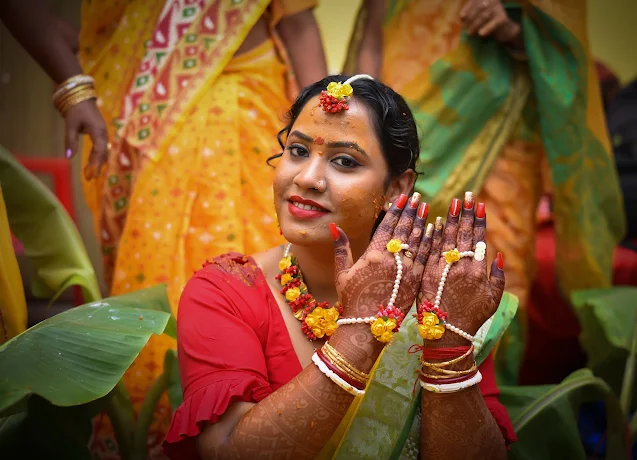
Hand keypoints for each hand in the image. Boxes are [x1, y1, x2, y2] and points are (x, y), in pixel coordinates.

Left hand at [64, 98, 108, 179]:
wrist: (81, 96)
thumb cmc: (76, 109)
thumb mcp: (71, 125)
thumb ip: (70, 141)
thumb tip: (68, 157)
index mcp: (98, 131)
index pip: (99, 151)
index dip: (96, 164)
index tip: (92, 175)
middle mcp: (103, 134)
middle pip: (103, 153)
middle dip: (97, 165)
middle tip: (90, 177)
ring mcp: (103, 133)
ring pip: (103, 151)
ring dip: (98, 161)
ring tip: (91, 172)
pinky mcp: (100, 132)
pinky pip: (101, 147)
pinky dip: (98, 156)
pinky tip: (93, 162)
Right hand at [331, 192, 429, 317]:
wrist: (367, 328)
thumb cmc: (352, 301)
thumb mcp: (342, 274)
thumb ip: (341, 248)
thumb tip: (335, 227)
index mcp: (372, 256)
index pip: (386, 226)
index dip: (395, 210)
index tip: (402, 197)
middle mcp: (390, 261)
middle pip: (404, 230)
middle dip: (411, 211)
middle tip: (417, 197)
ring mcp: (405, 271)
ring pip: (417, 241)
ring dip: (422, 223)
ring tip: (426, 208)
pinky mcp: (416, 282)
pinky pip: (425, 257)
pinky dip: (430, 242)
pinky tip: (434, 231)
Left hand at [418, 194, 504, 346]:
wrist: (448, 334)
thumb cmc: (473, 317)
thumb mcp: (493, 299)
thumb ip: (498, 276)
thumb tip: (498, 254)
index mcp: (479, 272)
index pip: (479, 239)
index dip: (479, 221)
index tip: (479, 205)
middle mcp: (462, 268)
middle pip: (464, 235)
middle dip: (465, 213)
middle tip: (466, 195)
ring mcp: (444, 270)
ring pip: (448, 239)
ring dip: (451, 219)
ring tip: (454, 202)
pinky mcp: (427, 275)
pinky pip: (431, 251)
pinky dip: (434, 235)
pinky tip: (436, 221)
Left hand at [460, 0, 519, 41]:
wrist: (504, 30)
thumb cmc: (487, 22)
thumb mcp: (477, 15)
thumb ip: (469, 13)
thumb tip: (462, 17)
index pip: (475, 1)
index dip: (467, 8)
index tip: (461, 17)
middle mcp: (493, 0)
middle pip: (479, 7)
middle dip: (470, 18)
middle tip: (465, 28)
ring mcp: (499, 8)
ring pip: (484, 16)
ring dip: (474, 25)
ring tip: (469, 33)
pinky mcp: (503, 18)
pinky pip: (492, 23)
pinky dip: (486, 28)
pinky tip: (481, 34)